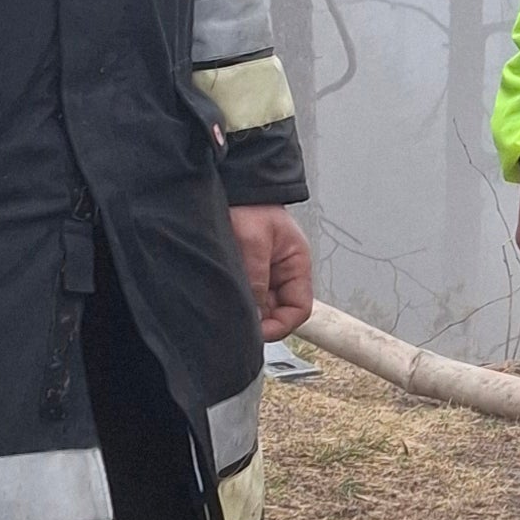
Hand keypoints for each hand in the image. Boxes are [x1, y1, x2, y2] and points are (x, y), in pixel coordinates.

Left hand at [230, 203, 313, 340]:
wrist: (232, 187)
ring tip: (226, 305)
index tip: (256, 332)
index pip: (299, 308)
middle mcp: (282, 274)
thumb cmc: (250, 205)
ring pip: (259, 307)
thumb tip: (255, 316)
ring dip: (245, 309)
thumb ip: (256, 279)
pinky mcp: (246, 274)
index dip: (280, 325)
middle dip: (259, 319)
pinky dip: (235, 301)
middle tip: (236, 322)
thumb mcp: (254, 241)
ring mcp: (264, 275)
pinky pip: (245, 297)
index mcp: (296, 264)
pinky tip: (221, 298)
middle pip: (277, 312)